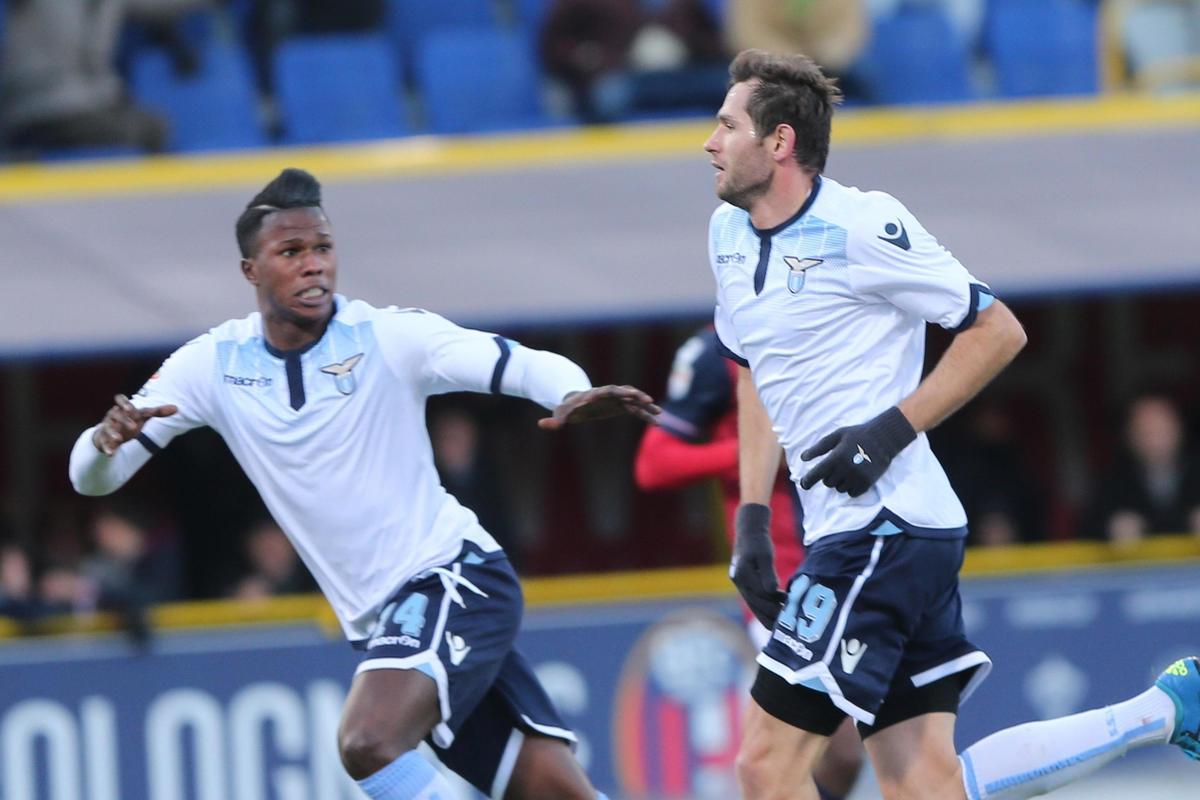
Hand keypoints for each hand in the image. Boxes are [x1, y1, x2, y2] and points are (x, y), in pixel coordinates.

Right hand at [92, 394, 176, 455]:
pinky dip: (107, 448)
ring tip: (119, 439)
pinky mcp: (103, 439)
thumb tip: (176, 408)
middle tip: (134, 427)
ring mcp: (107, 428)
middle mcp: (113, 416)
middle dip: (124, 420)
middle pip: (116, 415)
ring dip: (113, 434)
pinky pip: (104, 443)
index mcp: (123, 409)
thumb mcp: (143, 417)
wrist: (112, 435)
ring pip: (107, 428)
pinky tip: (111, 454)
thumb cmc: (130, 422)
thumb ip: (158, 412)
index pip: (120, 399)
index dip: (124, 403)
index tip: (131, 409)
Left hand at [538, 385, 660, 429]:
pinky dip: (646, 415)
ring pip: (634, 401)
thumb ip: (554, 420)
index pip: (604, 391)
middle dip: (634, 395)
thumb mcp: (561, 414)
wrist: (577, 403)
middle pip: (623, 392)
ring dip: (645, 405)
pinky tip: (658, 422)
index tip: (622, 394)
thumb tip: (542, 424)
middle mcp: (609, 394)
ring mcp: (617, 399)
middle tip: (646, 398)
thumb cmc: (568, 408)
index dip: (613, 393)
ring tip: (659, 412)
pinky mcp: (622, 406)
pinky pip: (637, 410)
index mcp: (595, 394)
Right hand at [730, 503, 784, 627]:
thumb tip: (773, 592)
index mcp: (743, 575)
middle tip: (787, 625)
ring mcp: (740, 583)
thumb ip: (768, 574)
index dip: (773, 606)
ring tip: (783, 622)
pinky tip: (777, 610)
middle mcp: (739, 582)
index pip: (759, 597)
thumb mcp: (765, 555)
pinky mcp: (744, 582)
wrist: (748, 529)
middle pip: (755, 604)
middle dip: (770, 615)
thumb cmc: (759, 540)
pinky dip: (765, 606)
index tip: (788, 613)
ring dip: (768, 613)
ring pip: (754, 604)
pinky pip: (754, 599)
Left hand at [799, 407, 915, 496]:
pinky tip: (853, 477)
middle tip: (836, 466)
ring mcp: (857, 478)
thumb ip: (819, 448)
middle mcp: (846, 470)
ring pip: (839, 489)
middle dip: (828, 476)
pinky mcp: (867, 483)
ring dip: (839, 482)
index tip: (803, 485)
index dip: (807, 481)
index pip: (816, 474)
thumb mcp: (837, 436)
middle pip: (828, 483)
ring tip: (847, 470)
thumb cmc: (858, 435)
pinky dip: (850, 488)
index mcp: (836, 457)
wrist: (884, 438)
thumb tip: (802, 458)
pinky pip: (851, 493)